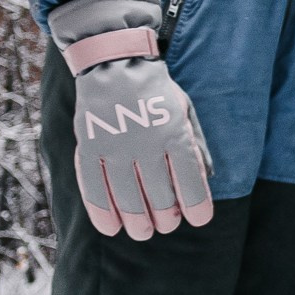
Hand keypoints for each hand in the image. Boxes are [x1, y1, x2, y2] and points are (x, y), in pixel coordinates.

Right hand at [49, 0, 213, 239]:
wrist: (115, 64)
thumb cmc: (157, 94)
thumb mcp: (185, 114)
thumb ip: (196, 148)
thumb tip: (203, 184)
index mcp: (176, 136)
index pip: (192, 184)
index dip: (198, 209)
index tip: (199, 219)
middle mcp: (147, 145)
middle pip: (161, 200)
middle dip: (167, 219)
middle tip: (167, 222)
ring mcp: (116, 149)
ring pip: (129, 202)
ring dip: (138, 223)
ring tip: (144, 230)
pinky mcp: (90, 149)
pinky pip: (95, 190)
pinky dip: (103, 215)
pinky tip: (112, 228)